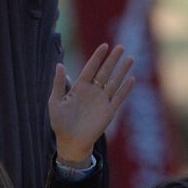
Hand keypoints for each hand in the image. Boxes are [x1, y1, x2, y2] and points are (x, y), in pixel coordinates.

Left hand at [48, 43, 136, 164]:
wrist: (70, 142)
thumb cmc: (60, 123)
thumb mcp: (55, 102)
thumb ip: (58, 84)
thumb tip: (59, 64)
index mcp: (80, 87)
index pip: (91, 68)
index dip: (98, 57)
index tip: (105, 46)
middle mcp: (93, 92)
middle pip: (105, 72)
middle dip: (113, 60)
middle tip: (121, 47)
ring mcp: (102, 101)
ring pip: (114, 82)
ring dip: (122, 71)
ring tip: (130, 58)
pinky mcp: (109, 112)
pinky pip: (118, 98)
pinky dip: (125, 89)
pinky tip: (131, 79)